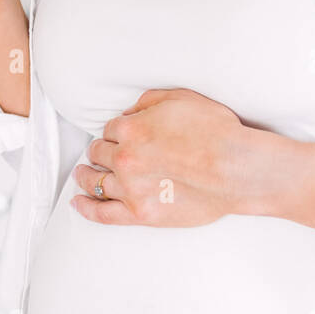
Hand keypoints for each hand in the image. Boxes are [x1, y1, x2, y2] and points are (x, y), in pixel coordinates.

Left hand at [71, 87, 244, 226]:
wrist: (236, 169)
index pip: (111, 128)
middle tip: (103, 153)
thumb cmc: (216, 132)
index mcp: (131, 129)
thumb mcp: (182, 99)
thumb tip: (131, 111)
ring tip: (84, 174)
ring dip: (87, 175)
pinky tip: (78, 202)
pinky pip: (101, 213)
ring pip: (95, 181)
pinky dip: (85, 207)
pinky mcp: (140, 214)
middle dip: (101, 151)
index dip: (116, 131)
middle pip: (99, 153)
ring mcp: (130, 188)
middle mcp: (124, 158)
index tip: (120, 135)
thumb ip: (149, 102)